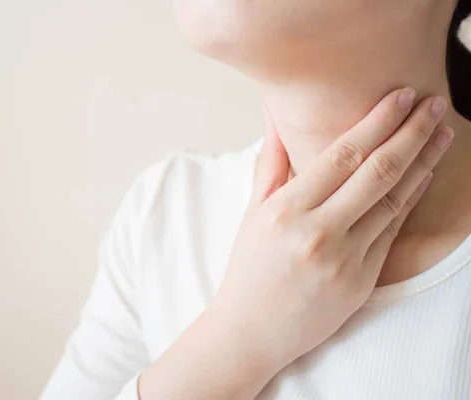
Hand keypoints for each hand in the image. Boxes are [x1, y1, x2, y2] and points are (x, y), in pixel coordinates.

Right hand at [213, 88, 452, 376]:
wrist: (252, 329)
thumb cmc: (248, 267)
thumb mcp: (253, 212)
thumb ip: (272, 161)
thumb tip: (273, 114)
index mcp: (286, 210)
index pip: (342, 155)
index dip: (377, 122)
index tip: (400, 96)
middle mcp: (317, 233)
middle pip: (377, 172)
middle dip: (411, 132)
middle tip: (434, 103)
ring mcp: (343, 260)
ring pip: (394, 200)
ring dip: (424, 161)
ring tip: (442, 132)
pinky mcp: (361, 281)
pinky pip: (392, 232)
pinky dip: (411, 199)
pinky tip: (425, 174)